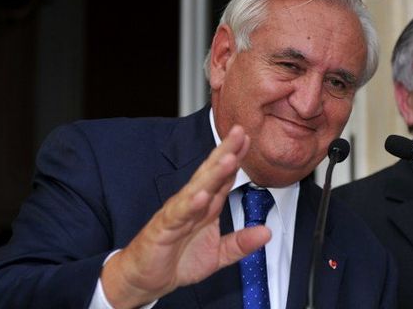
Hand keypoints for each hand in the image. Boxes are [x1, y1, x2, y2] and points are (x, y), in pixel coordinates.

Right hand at [100, 125, 270, 307]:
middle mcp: (192, 204)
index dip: (236, 158)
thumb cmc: (177, 261)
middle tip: (238, 132)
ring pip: (197, 189)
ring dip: (212, 174)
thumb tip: (267, 232)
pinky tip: (201, 195)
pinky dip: (190, 205)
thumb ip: (241, 243)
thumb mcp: (218, 255)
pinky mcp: (163, 229)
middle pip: (211, 174)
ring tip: (228, 158)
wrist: (145, 280)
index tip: (248, 139)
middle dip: (225, 152)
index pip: (223, 177)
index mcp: (207, 207)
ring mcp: (177, 213)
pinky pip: (178, 215)